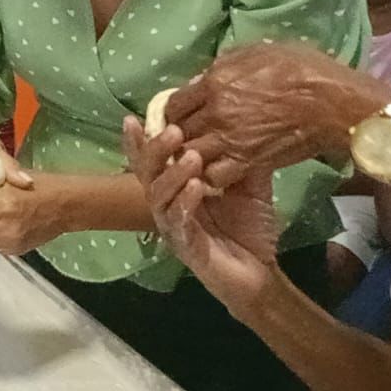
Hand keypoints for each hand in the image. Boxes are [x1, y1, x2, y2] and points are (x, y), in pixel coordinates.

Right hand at [123, 116, 279, 315]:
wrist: (259, 273)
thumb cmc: (246, 229)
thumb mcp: (246, 185)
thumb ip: (238, 158)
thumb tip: (240, 124)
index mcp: (174, 189)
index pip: (149, 162)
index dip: (137, 142)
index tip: (130, 118)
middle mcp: (166, 206)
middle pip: (146, 174)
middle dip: (154, 150)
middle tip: (173, 131)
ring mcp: (173, 227)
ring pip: (159, 196)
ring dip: (172, 174)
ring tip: (191, 157)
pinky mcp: (186, 247)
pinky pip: (178, 222)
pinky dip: (185, 202)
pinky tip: (197, 187)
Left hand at [169, 43, 390, 189]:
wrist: (335, 103)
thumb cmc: (302, 69)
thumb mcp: (257, 53)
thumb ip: (223, 66)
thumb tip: (201, 79)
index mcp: (214, 82)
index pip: (173, 103)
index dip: (173, 112)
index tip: (179, 116)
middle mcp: (215, 112)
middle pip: (178, 131)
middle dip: (178, 136)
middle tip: (185, 140)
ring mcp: (229, 140)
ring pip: (190, 155)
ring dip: (191, 158)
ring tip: (198, 158)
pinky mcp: (248, 162)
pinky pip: (215, 176)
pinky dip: (212, 177)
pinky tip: (217, 172)